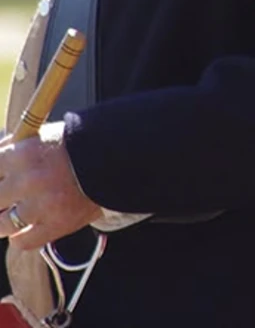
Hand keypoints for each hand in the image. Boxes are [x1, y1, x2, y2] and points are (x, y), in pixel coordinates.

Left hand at [0, 127, 100, 250]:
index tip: (4, 180)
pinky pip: (23, 242)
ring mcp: (43, 205)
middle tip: (9, 197)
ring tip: (11, 215)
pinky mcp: (58, 224)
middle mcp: (30, 180)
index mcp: (24, 153)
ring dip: (4, 221)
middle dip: (2, 197)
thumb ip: (14, 148)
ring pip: (2, 224)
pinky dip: (20, 237)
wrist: (119, 159)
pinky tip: (24, 229)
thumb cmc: (79, 146)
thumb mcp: (45, 136)